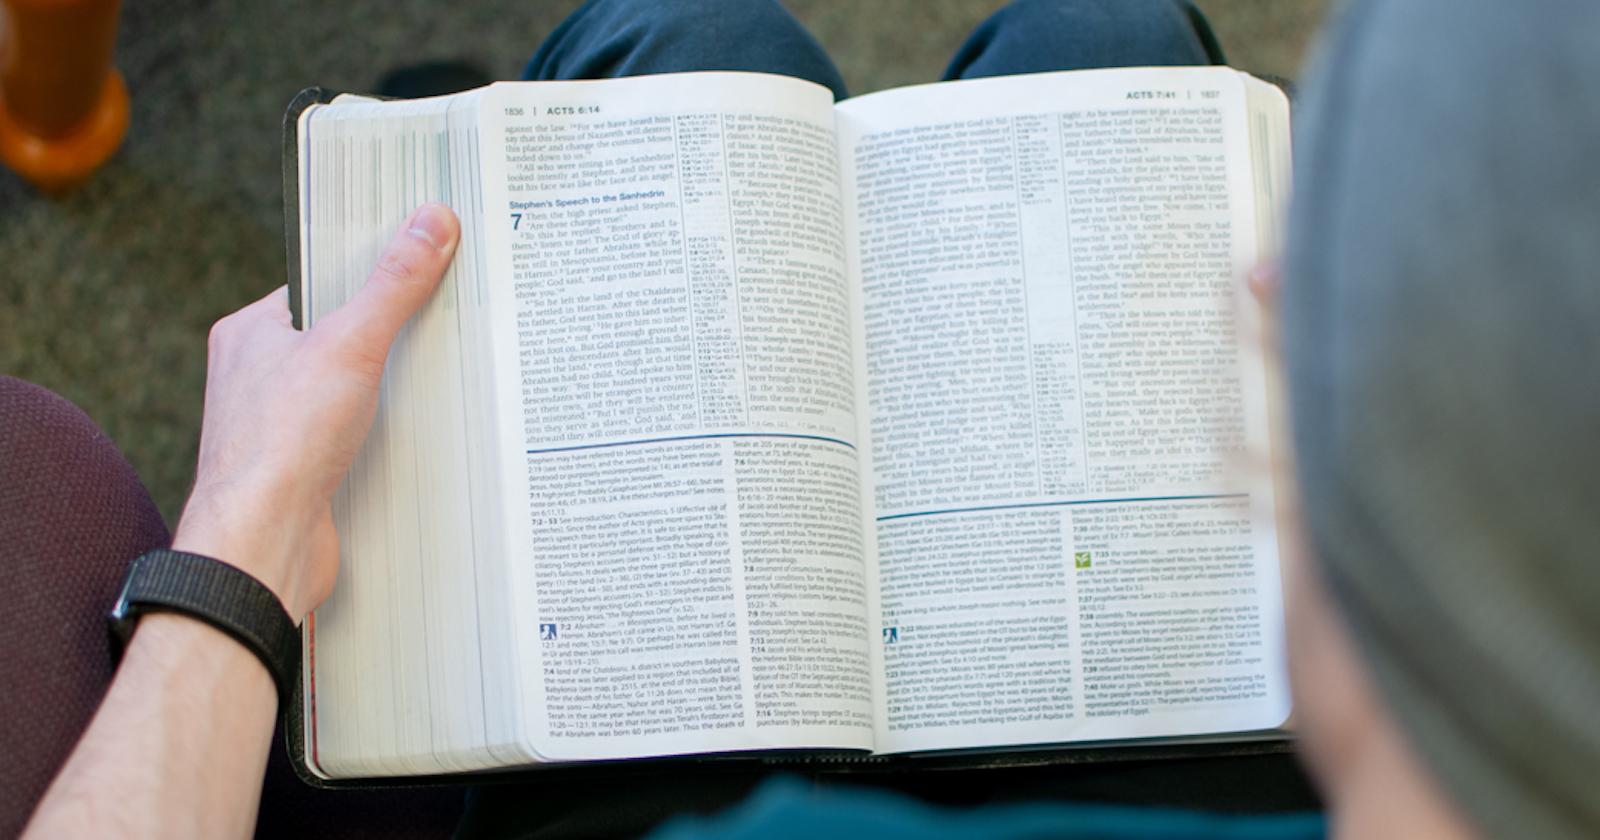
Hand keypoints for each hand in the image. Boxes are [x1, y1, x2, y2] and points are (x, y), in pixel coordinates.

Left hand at [173, 203, 459, 621]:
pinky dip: (383, 435)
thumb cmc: (281, 445)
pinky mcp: (303, 468)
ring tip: (431, 376)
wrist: (264, 543)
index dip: (367, 275)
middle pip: (337, 336)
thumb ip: (393, 283)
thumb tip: (430, 222)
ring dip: (387, 390)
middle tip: (437, 320)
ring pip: (346, 390)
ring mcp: (278, 425)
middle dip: (386, 335)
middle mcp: (256, 376)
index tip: (416, 265)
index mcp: (250, 333)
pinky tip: (412, 435)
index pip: (317, 285)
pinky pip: (351, 436)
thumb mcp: (351, 343)